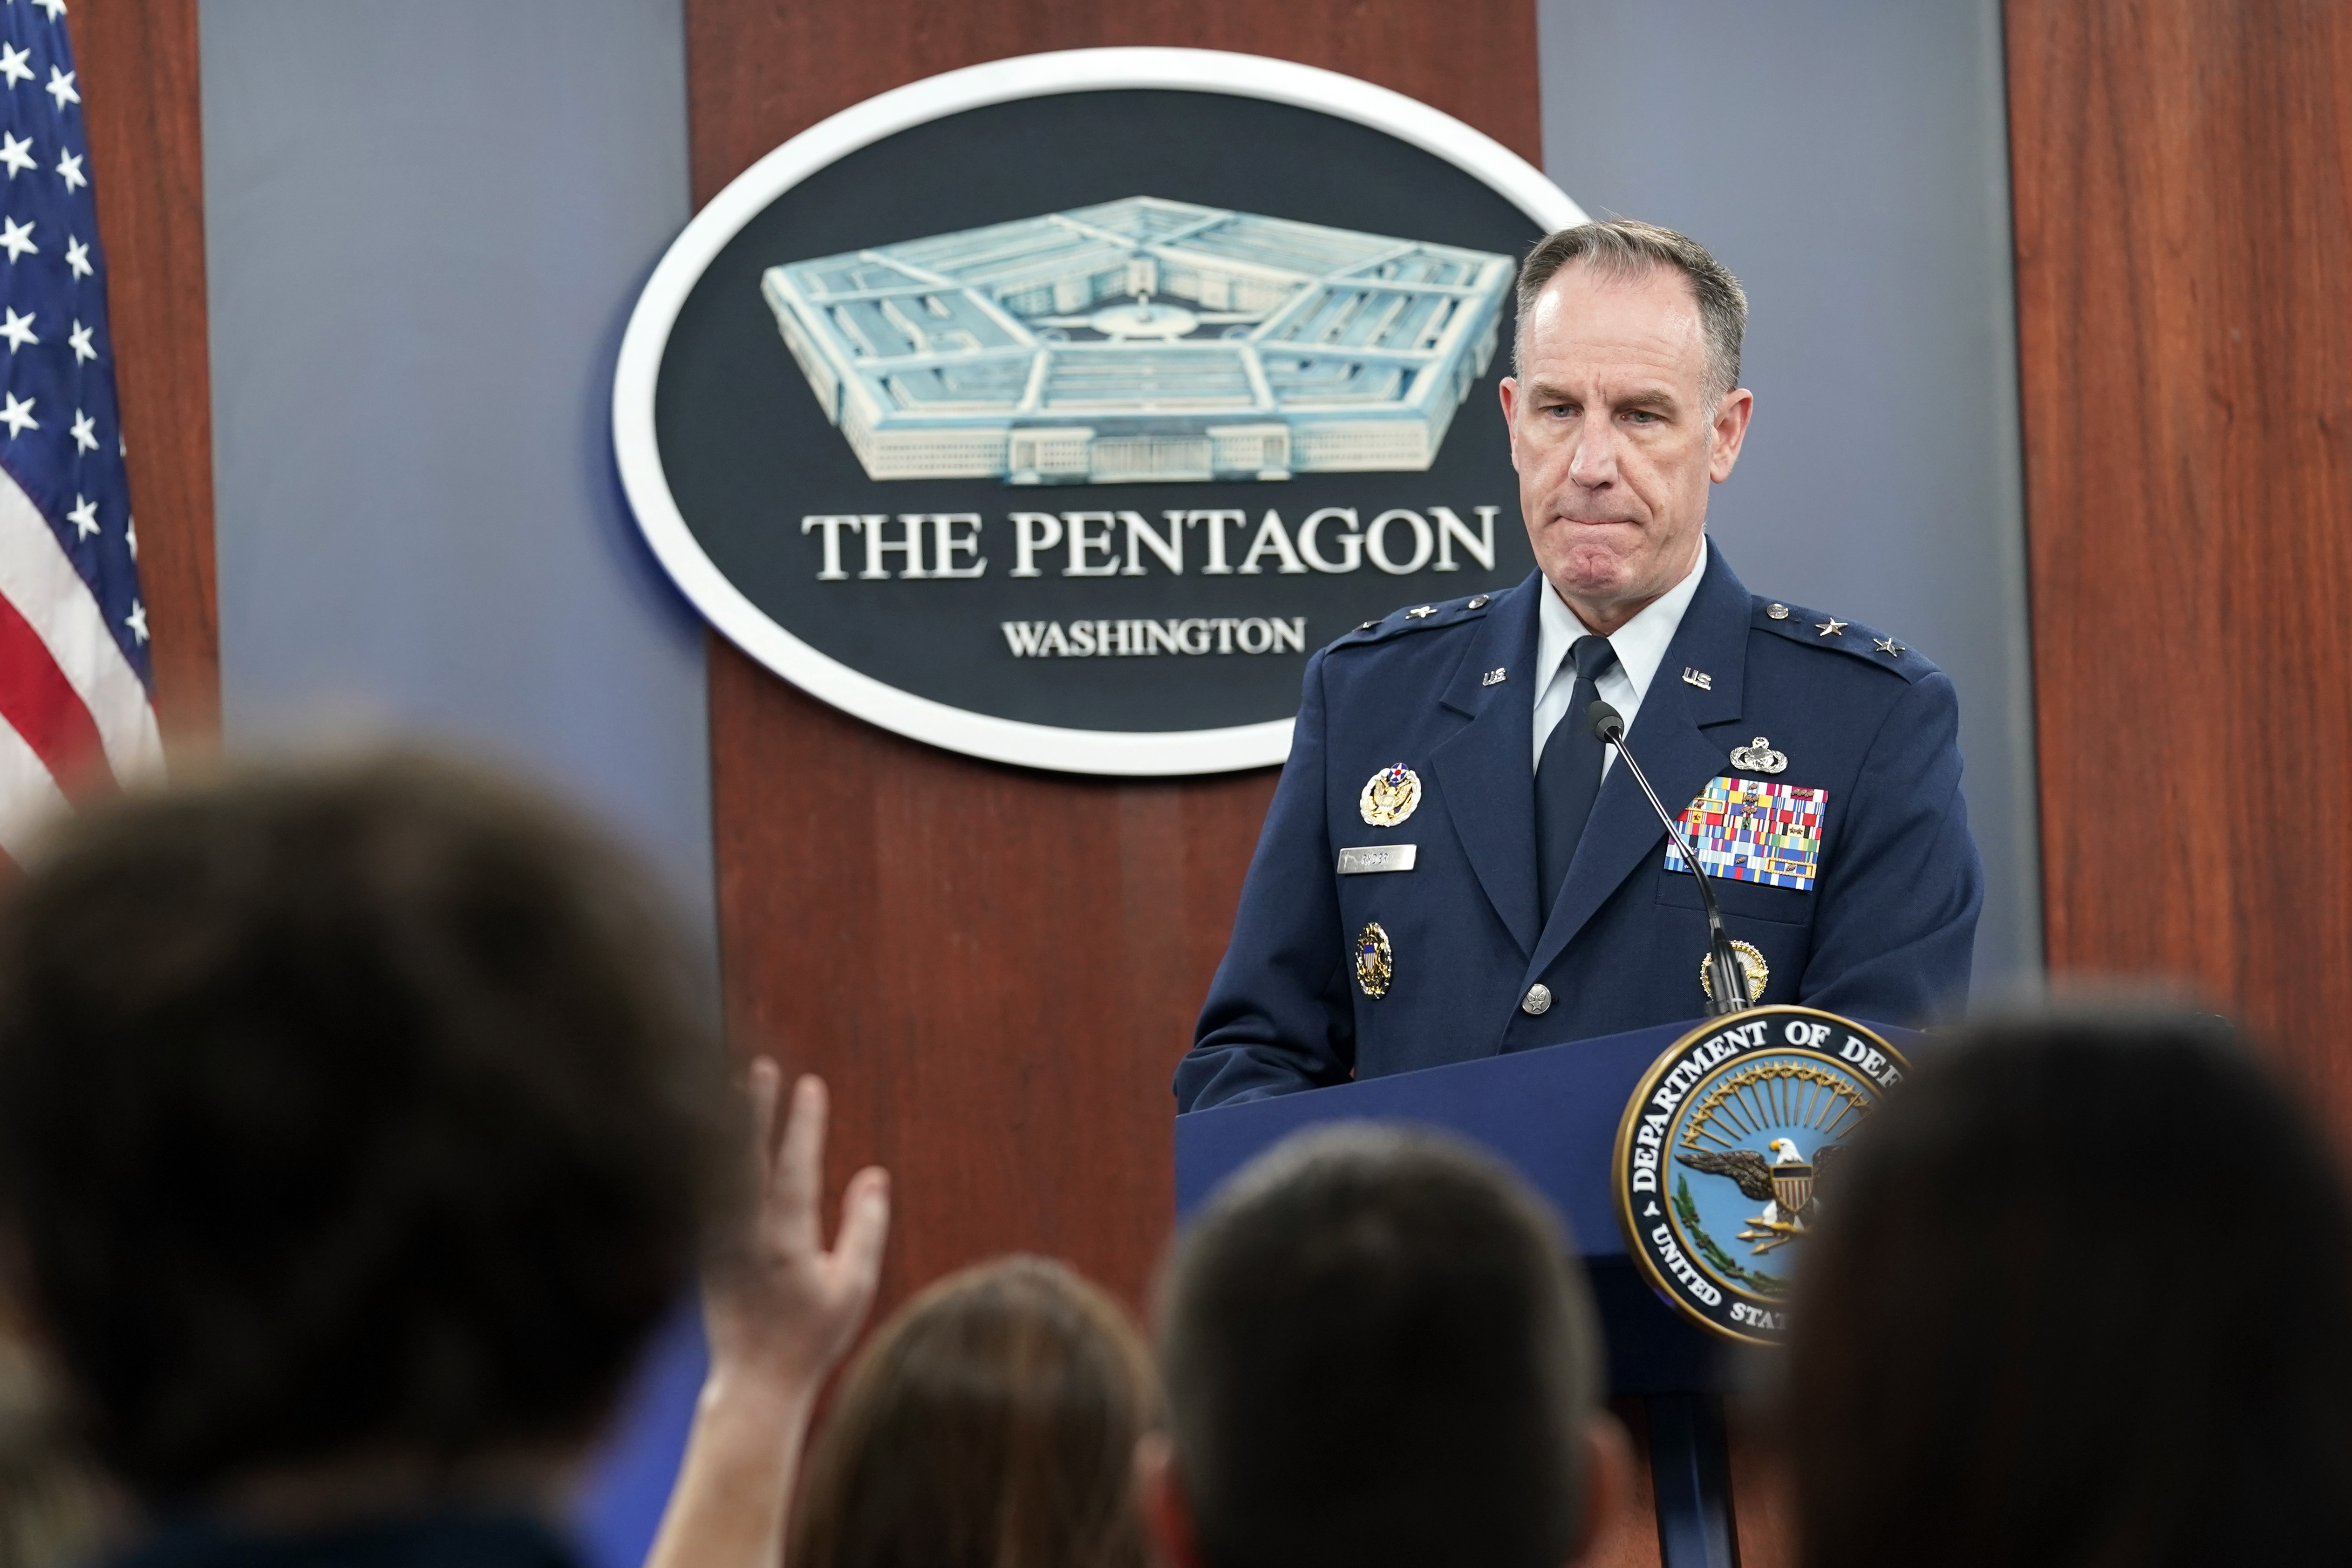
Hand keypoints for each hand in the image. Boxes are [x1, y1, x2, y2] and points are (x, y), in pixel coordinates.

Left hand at [646, 1067, 886, 1567]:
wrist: (753, 1382)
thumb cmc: (811, 1338)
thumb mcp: (853, 1287)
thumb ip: (864, 1228)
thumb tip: (873, 1174)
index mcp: (785, 1243)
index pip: (795, 1168)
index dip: (803, 1125)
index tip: (809, 1085)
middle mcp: (744, 1237)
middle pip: (744, 1159)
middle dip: (753, 1110)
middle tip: (758, 1067)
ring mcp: (716, 1244)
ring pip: (718, 1172)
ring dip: (725, 1129)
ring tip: (730, 1088)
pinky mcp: (701, 1253)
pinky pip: (703, 1194)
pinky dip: (708, 1160)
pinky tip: (710, 1138)